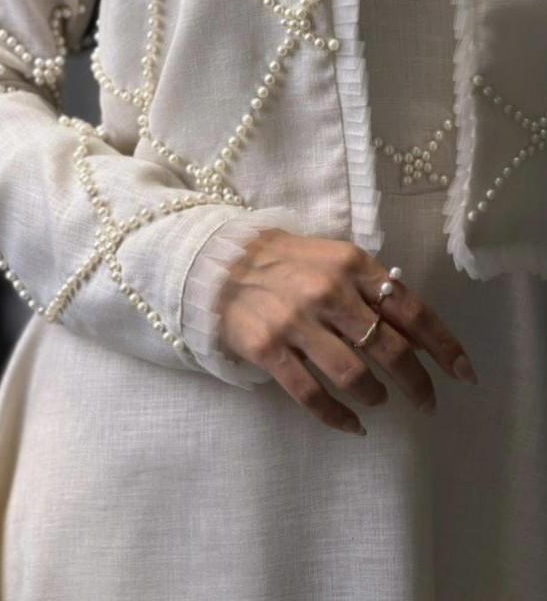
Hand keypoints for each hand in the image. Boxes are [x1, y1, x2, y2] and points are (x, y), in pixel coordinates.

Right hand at [214, 229, 477, 435]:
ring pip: (354, 376)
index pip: (410, 309)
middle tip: (427, 403)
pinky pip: (311, 394)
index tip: (463, 373)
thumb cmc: (290, 263)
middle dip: (416, 383)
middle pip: (389, 349)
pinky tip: (351, 425)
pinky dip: (337, 417)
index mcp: (352, 265)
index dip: (443, 346)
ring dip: (375, 397)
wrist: (222, 263)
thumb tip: (419, 335)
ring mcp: (296, 321)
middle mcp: (328, 292)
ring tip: (377, 401)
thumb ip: (373, 289)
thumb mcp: (337, 260)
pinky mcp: (268, 348)